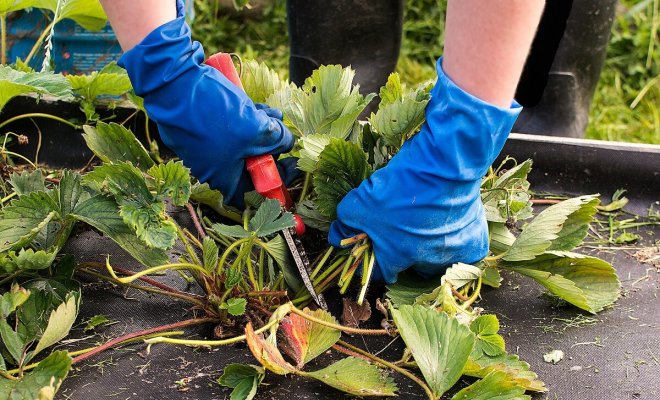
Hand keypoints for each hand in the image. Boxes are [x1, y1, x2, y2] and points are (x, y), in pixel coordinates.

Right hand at [118, 1, 293, 207]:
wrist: (174, 83)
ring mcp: (205, 145)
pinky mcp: (201, 126)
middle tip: (285, 136)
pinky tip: (261, 109)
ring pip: (241, 143)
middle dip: (270, 150)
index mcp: (222, 176)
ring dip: (261, 131)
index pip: (253, 192)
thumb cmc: (214, 114)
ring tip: (276, 117)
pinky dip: (246, 120)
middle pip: (249, 165)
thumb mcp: (255, 129)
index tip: (289, 166)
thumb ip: (277, 139)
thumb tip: (287, 141)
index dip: (275, 182)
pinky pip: (230, 129)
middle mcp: (211, 165)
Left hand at [328, 59, 521, 282]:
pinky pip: (466, 256)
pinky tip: (452, 230)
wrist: (446, 166)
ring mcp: (451, 255)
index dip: (374, 261)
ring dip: (431, 251)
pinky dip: (460, 246)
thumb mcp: (360, 202)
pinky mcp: (474, 244)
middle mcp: (424, 262)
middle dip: (404, 254)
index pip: (381, 272)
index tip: (374, 249)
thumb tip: (335, 237)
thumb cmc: (402, 185)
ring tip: (427, 229)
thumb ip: (346, 223)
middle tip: (403, 232)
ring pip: (438, 263)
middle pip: (410, 267)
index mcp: (396, 256)